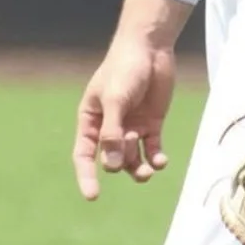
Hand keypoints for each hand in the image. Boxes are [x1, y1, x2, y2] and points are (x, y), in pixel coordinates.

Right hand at [72, 36, 176, 200]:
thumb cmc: (124, 69)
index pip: (84, 155)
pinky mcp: (151, 124)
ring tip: (149, 170)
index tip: (92, 196)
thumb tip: (112, 166)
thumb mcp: (115, 100)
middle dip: (120, 160)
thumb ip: (112, 132)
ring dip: (138, 169)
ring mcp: (131, 127)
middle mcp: (110, 127)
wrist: (150, 48)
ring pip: (132, 160)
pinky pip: (151, 150)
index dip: (86, 176)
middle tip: (130, 144)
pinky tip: (160, 161)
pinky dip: (155, 159)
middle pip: (111, 158)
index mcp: (91, 120)